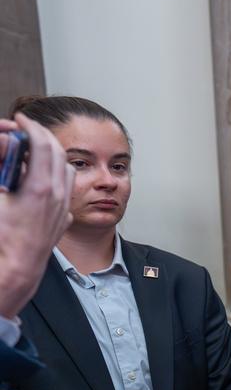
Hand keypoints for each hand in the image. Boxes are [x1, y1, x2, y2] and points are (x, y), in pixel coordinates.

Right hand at [0, 114, 72, 319]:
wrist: (17, 270)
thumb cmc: (2, 238)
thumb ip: (1, 172)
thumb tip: (5, 151)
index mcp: (39, 186)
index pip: (42, 144)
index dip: (31, 127)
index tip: (22, 119)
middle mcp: (56, 195)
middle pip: (57, 154)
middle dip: (43, 136)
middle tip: (29, 129)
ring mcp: (62, 208)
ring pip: (66, 171)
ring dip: (53, 156)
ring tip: (35, 152)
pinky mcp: (63, 220)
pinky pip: (66, 191)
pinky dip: (56, 177)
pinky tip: (41, 179)